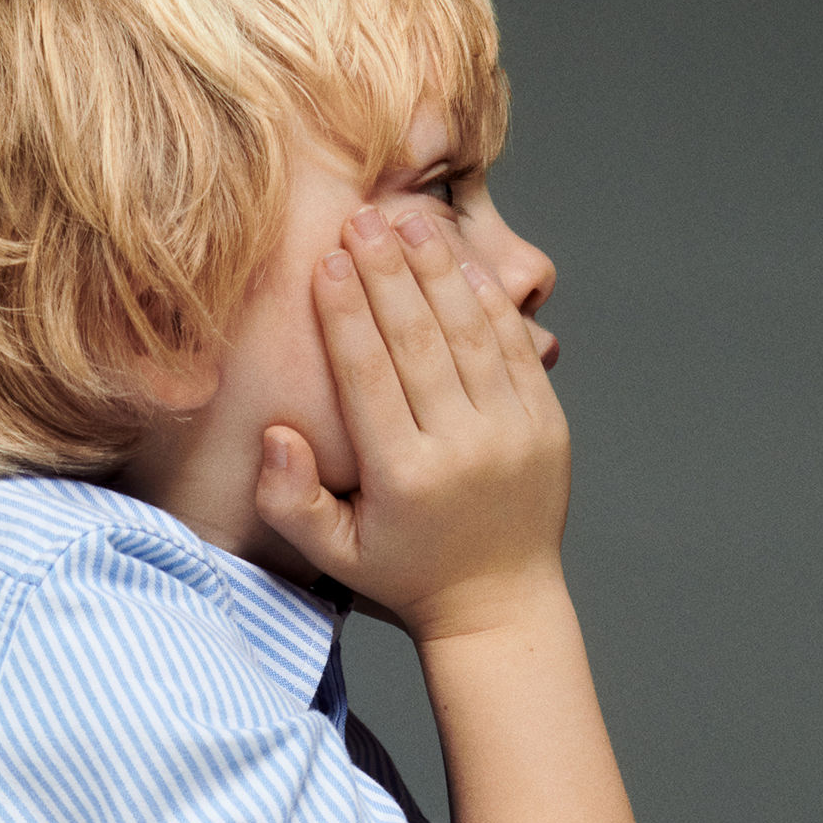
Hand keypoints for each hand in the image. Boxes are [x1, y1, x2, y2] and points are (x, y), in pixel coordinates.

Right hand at [251, 206, 570, 641]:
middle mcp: (463, 448)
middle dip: (389, 273)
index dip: (347, 315)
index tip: (328, 263)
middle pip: (420, 341)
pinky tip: (460, 261)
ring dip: (438, 270)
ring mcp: (512, 432)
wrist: (498, 603)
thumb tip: (277, 433)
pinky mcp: (546, 422)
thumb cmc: (404, 573)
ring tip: (409, 223)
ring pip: (470, 333)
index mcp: (406, 478)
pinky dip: (487, 301)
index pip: (370, 377)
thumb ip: (291, 500)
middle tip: (363, 218)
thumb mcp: (333, 555)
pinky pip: (514, 347)